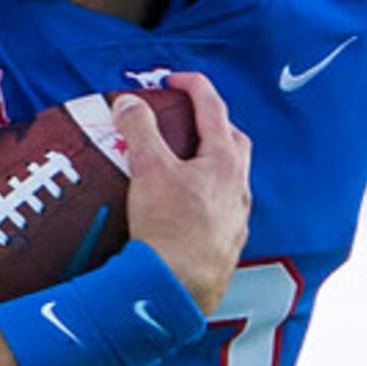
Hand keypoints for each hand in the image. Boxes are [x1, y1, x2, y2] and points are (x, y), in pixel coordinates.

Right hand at [119, 71, 251, 313]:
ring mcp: (236, 216)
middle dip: (213, 124)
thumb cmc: (169, 226)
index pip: (214, 109)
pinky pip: (221, 209)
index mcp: (224, 161)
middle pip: (234, 141)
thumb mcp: (149, 170)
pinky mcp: (227, 243)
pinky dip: (205, 198)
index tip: (173, 79)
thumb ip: (139, 131)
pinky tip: (185, 209)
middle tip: (187, 121)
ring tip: (183, 165)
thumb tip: (128, 102)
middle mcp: (238, 186)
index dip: (194, 86)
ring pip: (231, 178)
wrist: (179, 286)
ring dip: (211, 163)